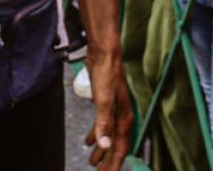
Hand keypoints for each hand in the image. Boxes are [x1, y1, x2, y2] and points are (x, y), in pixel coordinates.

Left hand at [83, 55, 132, 170]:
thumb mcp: (104, 101)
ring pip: (109, 137)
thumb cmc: (106, 75)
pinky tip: (88, 140)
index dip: (113, 164)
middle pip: (116, 146)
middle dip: (108, 161)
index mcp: (124, 119)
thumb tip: (104, 146)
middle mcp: (122, 117)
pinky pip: (103, 126)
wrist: (105, 54)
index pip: (121, 149)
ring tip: (92, 161)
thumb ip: (104, 124)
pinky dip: (96, 135)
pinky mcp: (107, 104)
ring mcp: (115, 111)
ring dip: (102, 150)